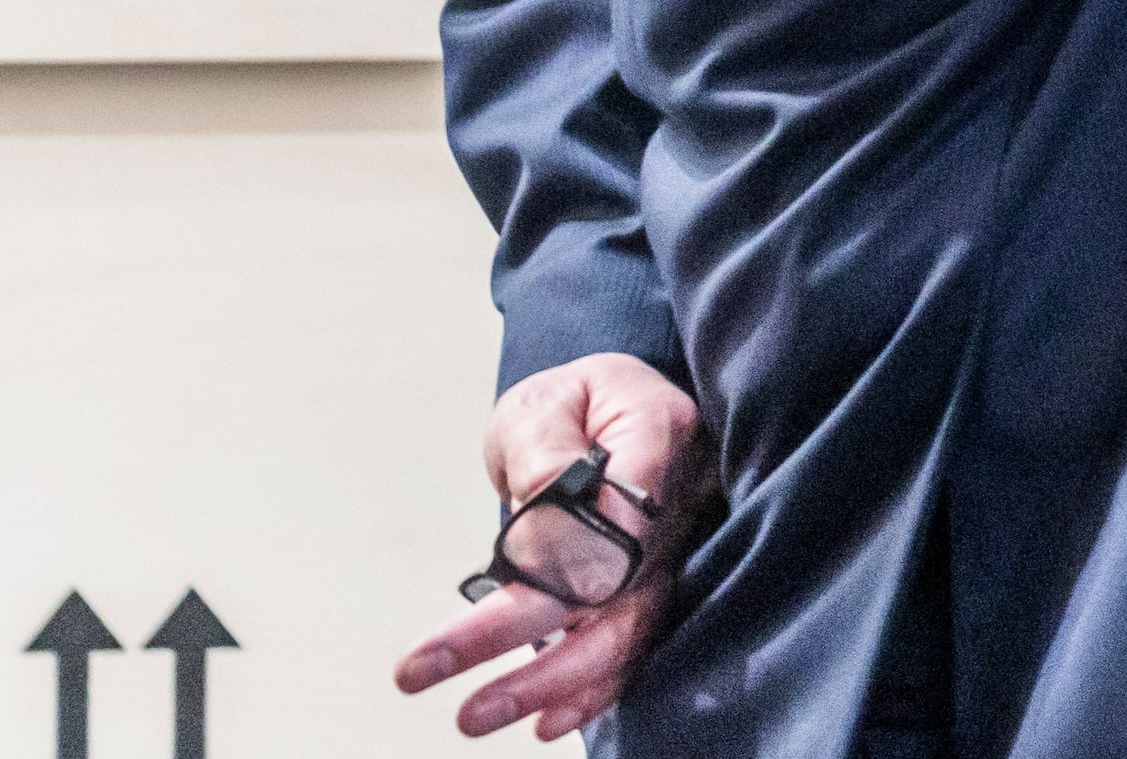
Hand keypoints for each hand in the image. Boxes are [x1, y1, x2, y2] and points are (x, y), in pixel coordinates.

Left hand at [392, 352, 703, 740]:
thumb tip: (543, 503)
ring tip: (476, 716)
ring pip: (626, 630)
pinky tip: (546, 723)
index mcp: (660, 433)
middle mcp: (678, 502)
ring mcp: (672, 552)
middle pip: (616, 584)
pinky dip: (592, 692)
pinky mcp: (653, 590)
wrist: (607, 417)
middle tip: (448, 681)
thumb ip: (545, 446)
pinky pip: (632, 649)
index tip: (500, 575)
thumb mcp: (545, 403)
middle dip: (533, 642)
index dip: (567, 551)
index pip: (624, 503)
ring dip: (553, 683)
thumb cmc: (576, 405)